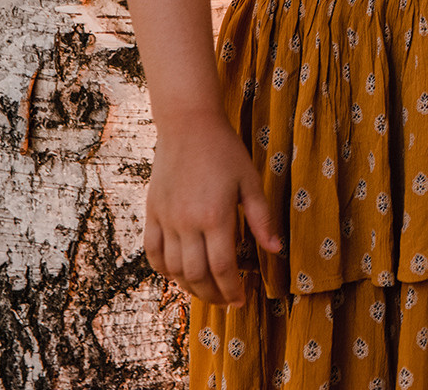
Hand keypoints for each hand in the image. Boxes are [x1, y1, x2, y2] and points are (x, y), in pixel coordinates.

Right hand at [145, 112, 281, 307]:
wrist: (188, 126)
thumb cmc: (225, 151)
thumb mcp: (250, 181)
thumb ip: (262, 219)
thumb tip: (276, 250)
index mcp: (215, 216)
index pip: (223, 267)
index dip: (232, 289)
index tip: (241, 300)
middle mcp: (187, 223)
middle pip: (197, 275)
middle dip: (213, 295)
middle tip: (227, 301)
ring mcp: (166, 219)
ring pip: (173, 269)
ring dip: (190, 286)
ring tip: (207, 291)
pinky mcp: (151, 213)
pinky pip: (152, 252)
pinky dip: (163, 270)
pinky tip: (178, 274)